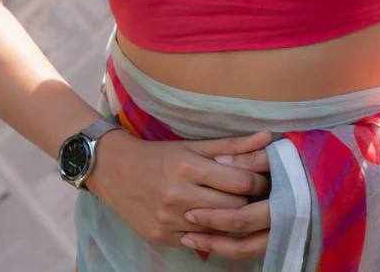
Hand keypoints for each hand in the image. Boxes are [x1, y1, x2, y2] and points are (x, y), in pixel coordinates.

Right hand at [84, 127, 271, 253]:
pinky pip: (198, 242)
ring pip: (218, 229)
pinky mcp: (161, 238)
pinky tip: (216, 223)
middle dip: (250, 202)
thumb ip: (232, 145)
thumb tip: (267, 138)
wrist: (113, 170)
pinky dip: (211, 234)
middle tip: (260, 197)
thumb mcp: (192, 145)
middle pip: (232, 207)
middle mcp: (178, 195)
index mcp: (188, 167)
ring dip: (233, 221)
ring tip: (241, 210)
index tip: (266, 180)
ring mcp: (169, 221)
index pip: (239, 182)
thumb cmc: (158, 154)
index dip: (259, 182)